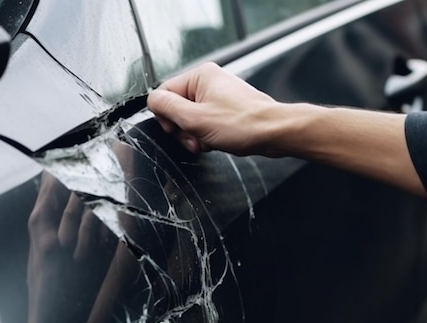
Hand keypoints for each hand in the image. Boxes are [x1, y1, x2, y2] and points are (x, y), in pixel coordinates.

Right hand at [147, 62, 285, 155]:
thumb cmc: (243, 124)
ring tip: (207, 141)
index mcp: (199, 76)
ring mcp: (219, 95)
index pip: (163, 93)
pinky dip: (206, 135)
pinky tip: (215, 142)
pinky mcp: (226, 109)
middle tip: (194, 139)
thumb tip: (152, 101)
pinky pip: (205, 122)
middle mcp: (209, 82)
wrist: (274, 133)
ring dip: (194, 135)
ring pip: (191, 118)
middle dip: (182, 129)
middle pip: (177, 107)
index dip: (166, 116)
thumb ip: (167, 107)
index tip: (176, 130)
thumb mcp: (195, 118)